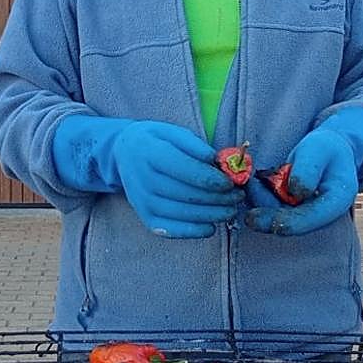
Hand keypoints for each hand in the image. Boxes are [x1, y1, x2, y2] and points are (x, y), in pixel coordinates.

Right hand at [111, 122, 243, 238]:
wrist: (124, 154)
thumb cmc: (156, 141)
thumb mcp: (173, 132)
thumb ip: (195, 145)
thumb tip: (216, 160)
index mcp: (151, 153)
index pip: (185, 170)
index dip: (212, 179)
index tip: (230, 182)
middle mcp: (144, 180)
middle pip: (188, 194)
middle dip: (219, 198)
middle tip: (238, 196)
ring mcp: (143, 202)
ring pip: (184, 214)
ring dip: (212, 215)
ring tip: (231, 209)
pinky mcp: (146, 217)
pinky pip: (172, 230)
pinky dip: (194, 231)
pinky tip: (211, 226)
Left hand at [244, 127, 358, 235]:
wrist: (327, 151)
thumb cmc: (326, 148)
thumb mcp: (319, 149)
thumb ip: (309, 169)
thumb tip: (296, 192)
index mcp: (337, 201)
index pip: (313, 218)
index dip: (291, 222)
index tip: (273, 221)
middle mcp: (320, 213)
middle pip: (293, 224)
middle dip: (269, 220)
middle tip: (250, 216)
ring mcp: (304, 213)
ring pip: (278, 217)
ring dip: (261, 205)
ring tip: (250, 185)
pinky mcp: (290, 208)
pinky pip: (272, 207)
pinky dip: (260, 198)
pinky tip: (252, 185)